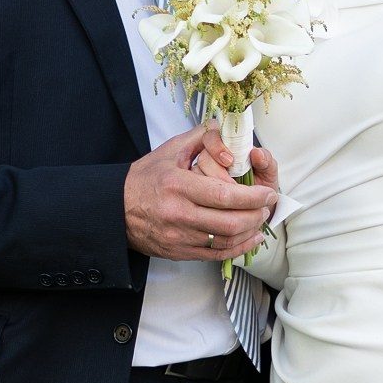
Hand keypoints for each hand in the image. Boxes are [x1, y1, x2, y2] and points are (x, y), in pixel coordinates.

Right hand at [124, 129, 278, 263]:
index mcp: (178, 186)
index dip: (252, 197)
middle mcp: (179, 214)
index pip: (224, 196)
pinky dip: (238, 248)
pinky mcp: (179, 252)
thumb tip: (227, 127)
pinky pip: (215, 255)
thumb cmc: (145, 178)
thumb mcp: (170, 150)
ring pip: (225, 241)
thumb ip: (201, 137)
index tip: (267, 193)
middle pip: (229, 222)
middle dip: (256, 215)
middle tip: (267, 205)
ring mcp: (179, 236)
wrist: (115, 209)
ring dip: (250, 232)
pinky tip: (249, 238)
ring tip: (260, 220)